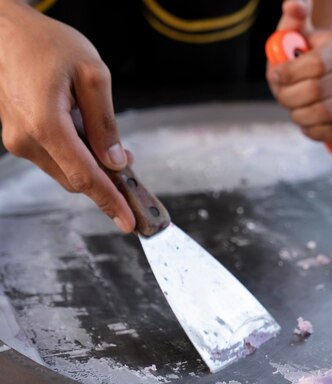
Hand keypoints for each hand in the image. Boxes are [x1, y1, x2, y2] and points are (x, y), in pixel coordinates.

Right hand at [0, 1, 134, 231]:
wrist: (5, 29)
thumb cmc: (47, 44)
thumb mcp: (92, 75)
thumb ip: (105, 123)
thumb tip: (115, 160)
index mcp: (46, 125)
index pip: (85, 176)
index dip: (110, 201)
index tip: (128, 221)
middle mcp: (26, 139)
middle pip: (75, 179)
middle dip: (107, 183)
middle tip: (133, 176)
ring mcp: (18, 139)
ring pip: (65, 171)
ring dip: (92, 169)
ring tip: (116, 150)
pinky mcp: (17, 135)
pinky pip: (53, 157)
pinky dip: (76, 157)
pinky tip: (91, 140)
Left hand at [266, 0, 331, 141]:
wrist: (329, 75)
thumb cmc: (307, 54)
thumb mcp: (296, 33)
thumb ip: (293, 18)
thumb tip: (293, 6)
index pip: (316, 64)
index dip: (289, 74)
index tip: (276, 76)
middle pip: (318, 91)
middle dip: (290, 97)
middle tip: (282, 96)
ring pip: (326, 114)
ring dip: (300, 115)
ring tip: (295, 109)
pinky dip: (316, 131)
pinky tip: (308, 123)